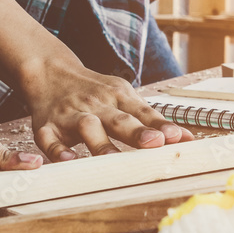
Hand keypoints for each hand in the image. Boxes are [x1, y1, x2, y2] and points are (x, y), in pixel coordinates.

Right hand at [19, 54, 193, 161]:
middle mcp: (96, 105)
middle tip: (154, 144)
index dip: (159, 125)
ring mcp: (70, 115)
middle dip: (136, 132)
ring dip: (100, 143)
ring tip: (113, 160)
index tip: (176, 138)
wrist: (50, 72)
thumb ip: (152, 119)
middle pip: (118, 119)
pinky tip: (68, 160)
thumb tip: (187, 138)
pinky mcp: (46, 127)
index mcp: (117, 96)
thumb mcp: (124, 97)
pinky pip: (49, 140)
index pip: (142, 112)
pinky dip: (57, 151)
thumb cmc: (95, 91)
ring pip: (86, 127)